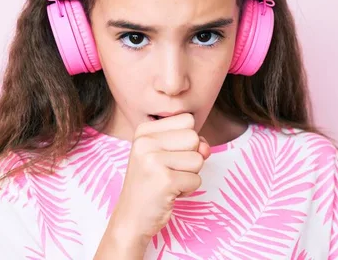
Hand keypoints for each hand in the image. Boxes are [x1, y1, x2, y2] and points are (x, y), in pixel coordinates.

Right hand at [108, 113, 210, 241]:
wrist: (131, 218)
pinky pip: (196, 180)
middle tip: (168, 171)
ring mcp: (153, 161)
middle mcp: (145, 142)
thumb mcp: (166, 154)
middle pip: (194, 137)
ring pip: (198, 159)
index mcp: (143, 131)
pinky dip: (187, 190)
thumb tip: (206, 148)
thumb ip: (190, 143)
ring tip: (168, 182)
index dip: (186, 140)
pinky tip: (168, 193)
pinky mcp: (165, 181)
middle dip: (189, 158)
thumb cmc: (151, 184)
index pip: (187, 119)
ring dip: (189, 175)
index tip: (167, 155)